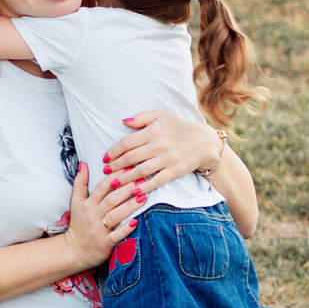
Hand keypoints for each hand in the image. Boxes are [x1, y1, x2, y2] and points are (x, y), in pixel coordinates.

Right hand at [62, 162, 138, 270]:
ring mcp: (99, 230)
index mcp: (88, 204)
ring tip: (143, 197)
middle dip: (126, 189)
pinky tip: (137, 222)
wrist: (73, 250)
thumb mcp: (75, 202)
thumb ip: (79, 182)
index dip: (115, 177)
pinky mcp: (105, 244)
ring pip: (115, 215)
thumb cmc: (78, 224)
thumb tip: (83, 164)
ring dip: (129, 206)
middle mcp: (93, 215)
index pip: (101, 187)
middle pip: (111, 199)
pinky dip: (126, 229)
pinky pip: (117, 235)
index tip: (128, 168)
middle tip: (141, 180)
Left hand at [101, 110, 220, 197]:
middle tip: (106, 172)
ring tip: (114, 183)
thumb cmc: (178, 127)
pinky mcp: (175, 171)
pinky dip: (145, 187)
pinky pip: (157, 181)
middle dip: (116, 166)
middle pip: (131, 158)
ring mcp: (167, 159)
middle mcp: (158, 146)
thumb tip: (124, 121)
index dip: (114, 151)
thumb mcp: (161, 116)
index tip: (105, 158)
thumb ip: (141, 118)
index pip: (127, 143)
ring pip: (141, 171)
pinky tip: (134, 191)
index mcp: (153, 132)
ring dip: (125, 178)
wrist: (203, 141)